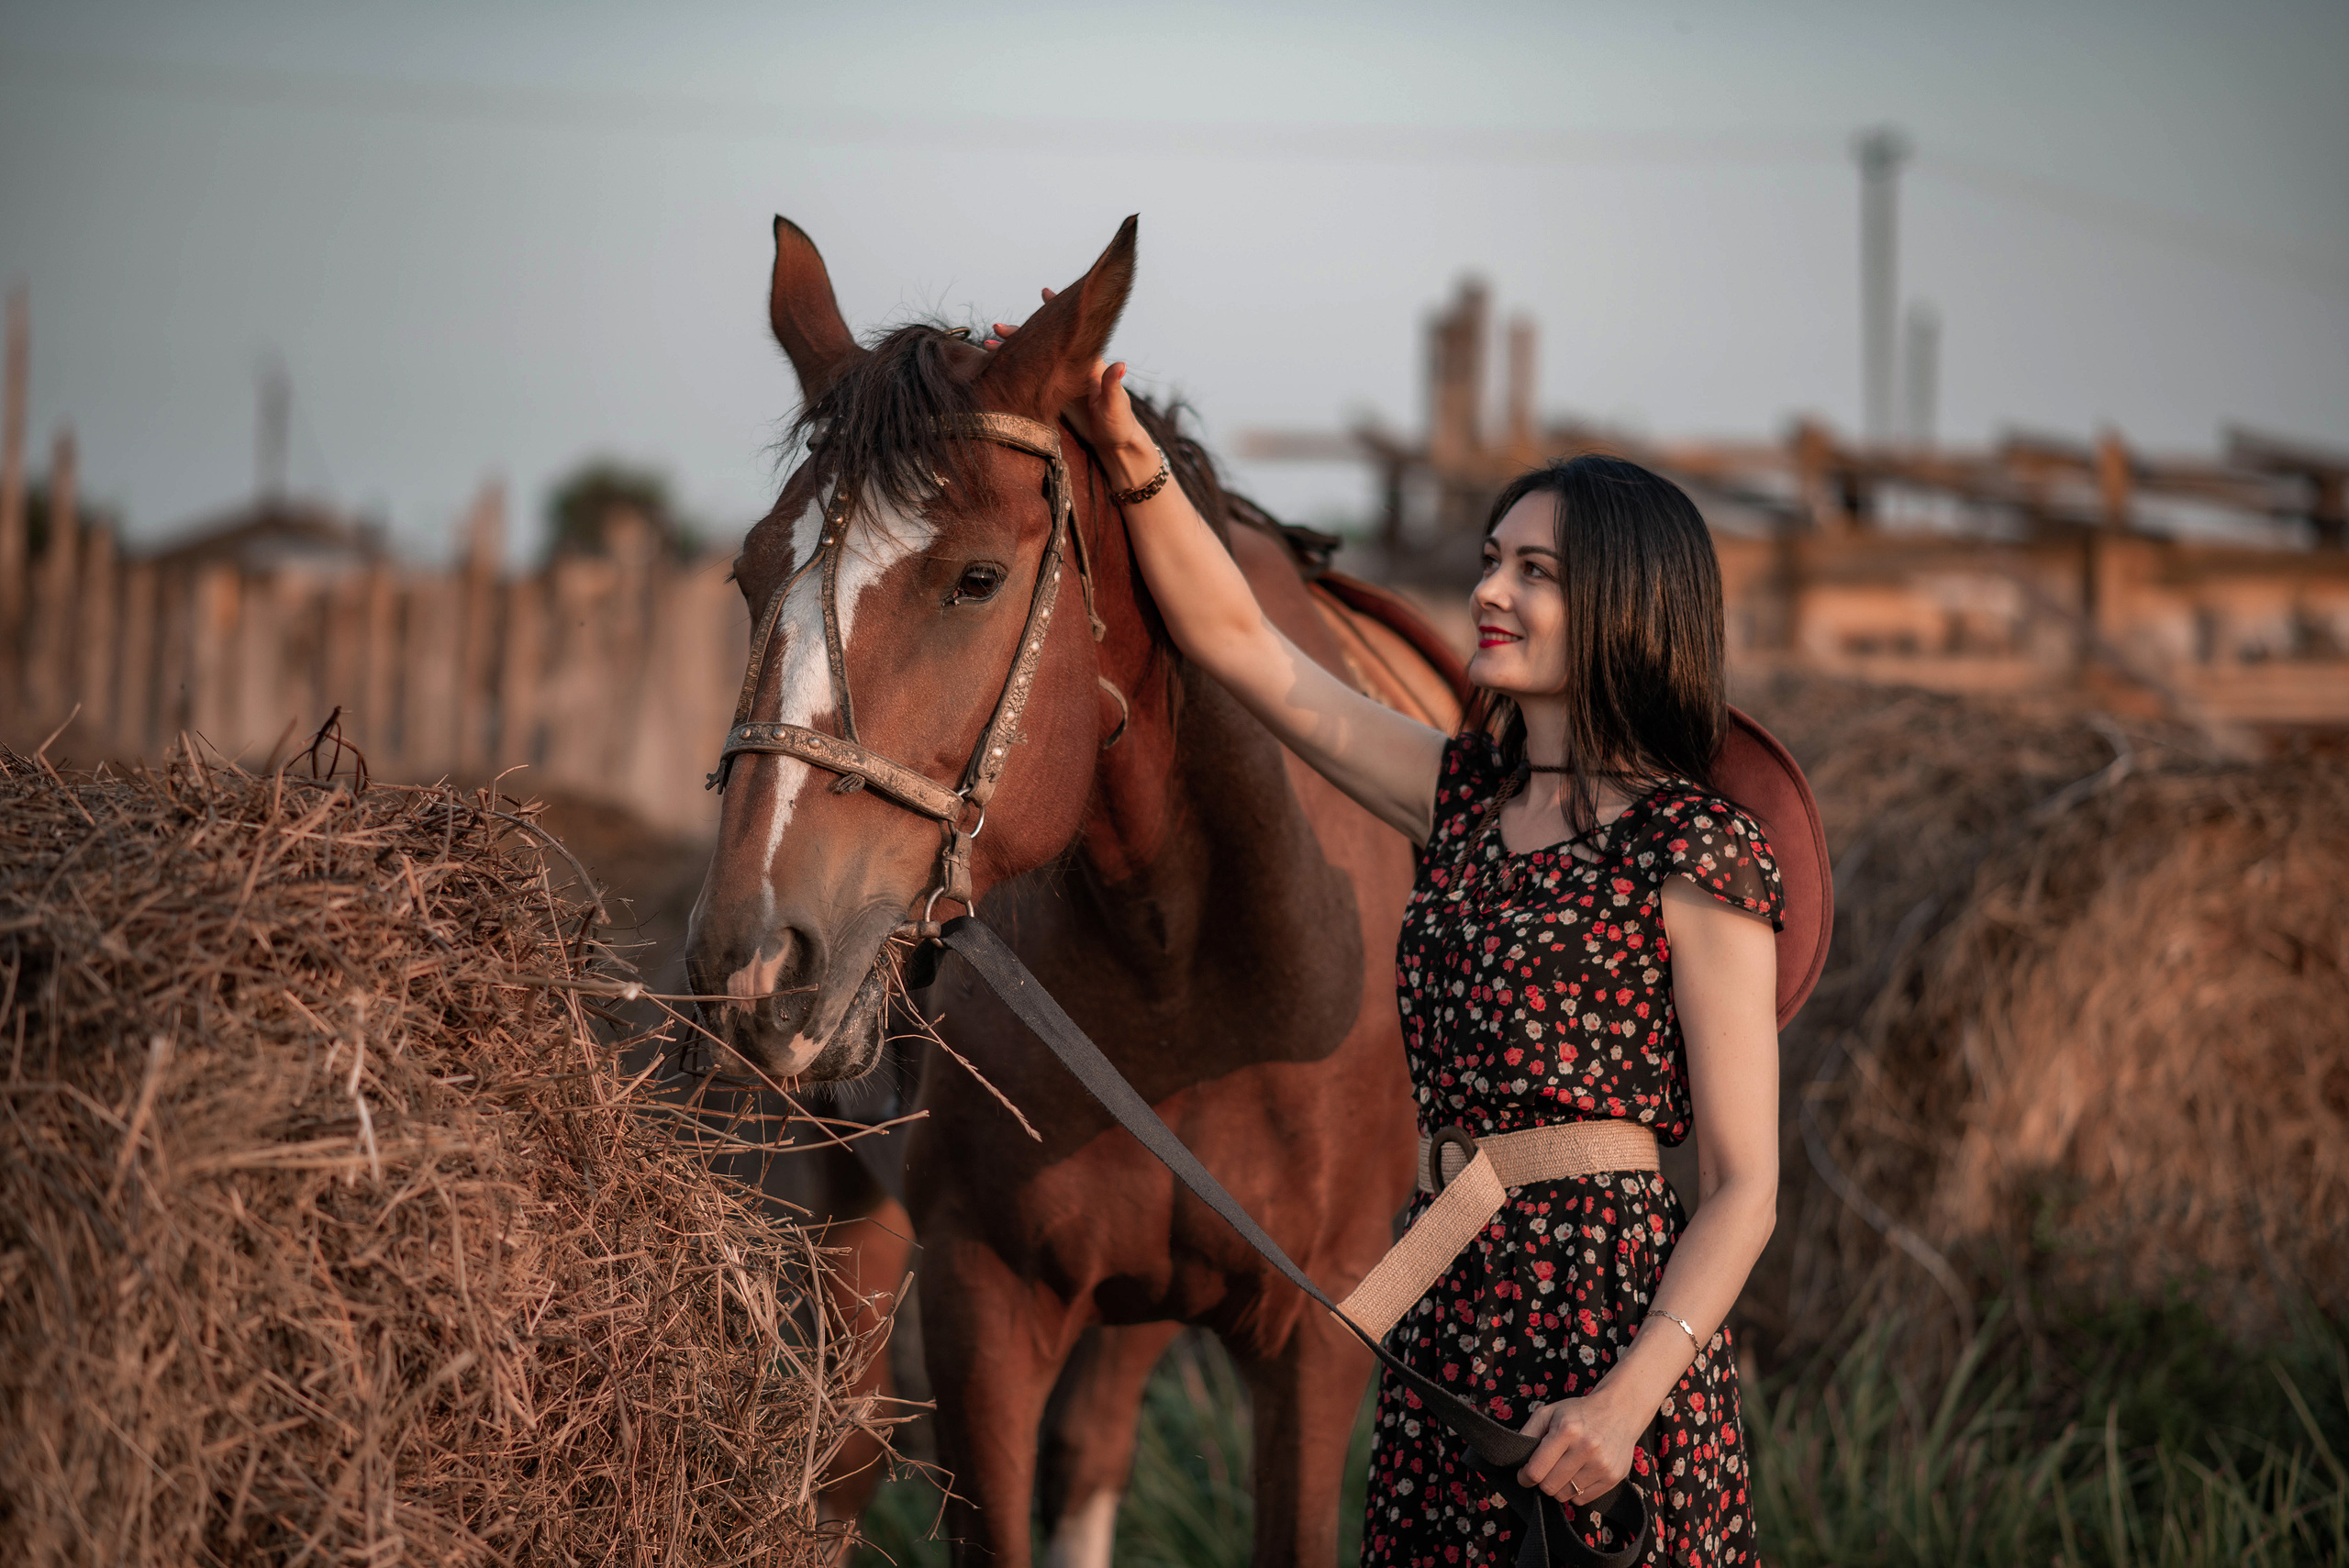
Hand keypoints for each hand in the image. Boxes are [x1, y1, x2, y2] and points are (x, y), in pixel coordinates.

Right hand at [985, 288, 1156, 485]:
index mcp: (1089, 363)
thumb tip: (1120, 364)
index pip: (1070, 333)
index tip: (1044, 293)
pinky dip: (1016, 371)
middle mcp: (1074, 366)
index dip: (1057, 313)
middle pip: (1044, 344)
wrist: (1115, 444)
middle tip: (996, 328)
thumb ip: (1113, 385)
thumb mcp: (1116, 405)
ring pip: (1034, 359)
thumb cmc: (1119, 424)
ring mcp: (1063, 380)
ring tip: (989, 346)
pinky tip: (999, 368)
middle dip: (1020, 334)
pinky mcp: (1056, 394)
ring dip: (1013, 352)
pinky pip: (1032, 377)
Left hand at [1515, 1394, 1644, 1504]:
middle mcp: (1587, 1448)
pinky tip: (1578, 1474)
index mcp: (1567, 1430)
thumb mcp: (1549, 1412)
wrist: (1620, 1411)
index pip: (1536, 1470)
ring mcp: (1602, 1464)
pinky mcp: (1613, 1477)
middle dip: (1542, 1482)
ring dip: (1559, 1487)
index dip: (1524, 1477)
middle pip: (1549, 1487)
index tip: (1524, 1475)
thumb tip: (1515, 1458)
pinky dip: (1575, 1492)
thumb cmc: (1579, 1412)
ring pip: (1565, 1495)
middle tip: (1545, 1471)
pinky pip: (1583, 1500)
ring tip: (1564, 1470)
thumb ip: (1528, 1432)